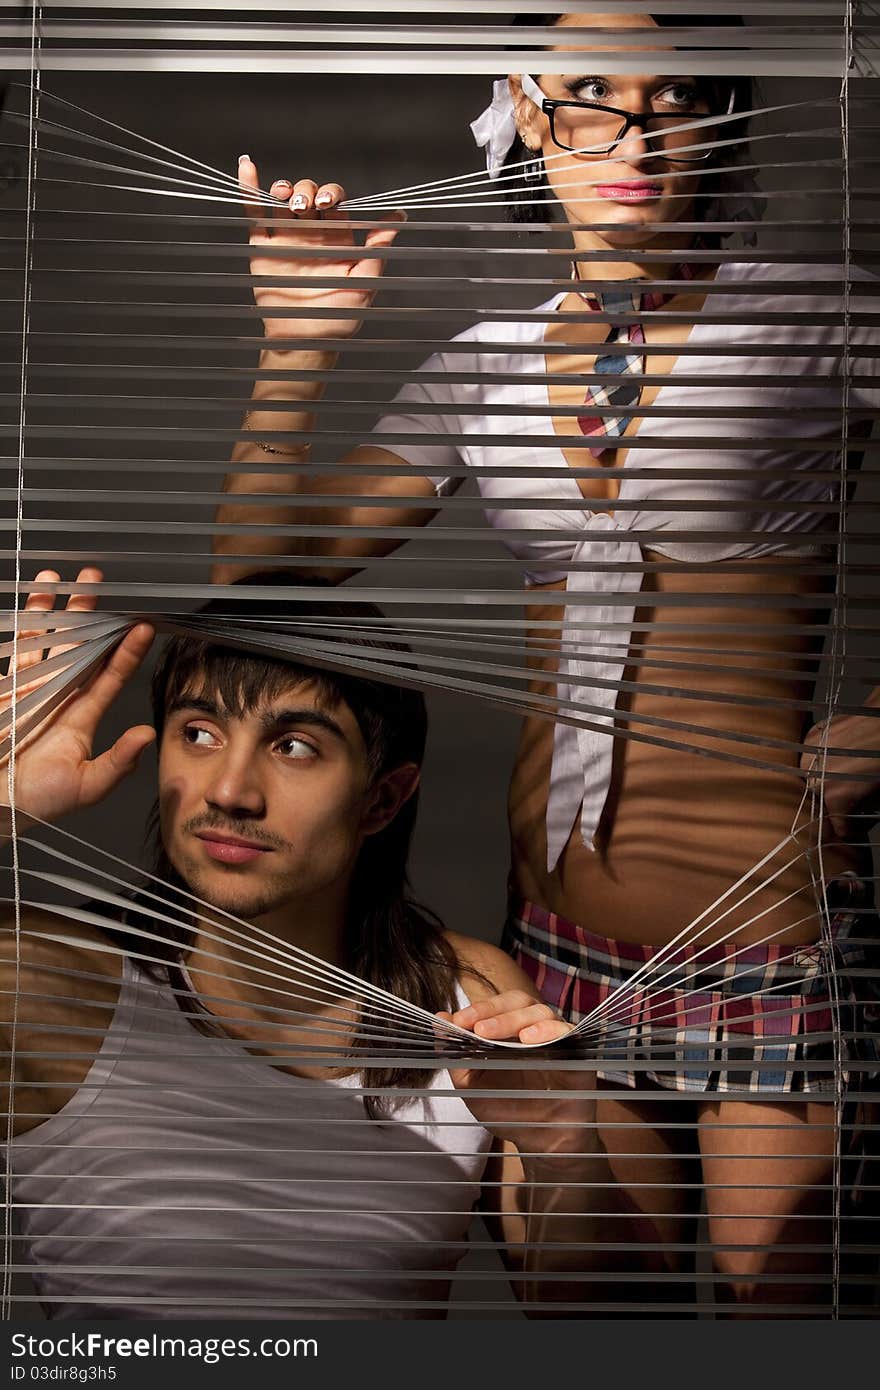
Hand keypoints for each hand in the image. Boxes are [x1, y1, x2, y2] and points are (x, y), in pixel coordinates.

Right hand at [0, 568, 155, 823]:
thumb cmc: (41, 801)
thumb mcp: (87, 786)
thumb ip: (117, 762)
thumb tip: (146, 735)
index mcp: (82, 716)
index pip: (110, 676)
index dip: (126, 651)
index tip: (143, 626)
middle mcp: (59, 696)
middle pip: (79, 646)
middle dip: (88, 613)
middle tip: (97, 581)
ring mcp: (30, 690)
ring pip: (44, 641)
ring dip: (51, 609)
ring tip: (56, 577)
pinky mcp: (5, 690)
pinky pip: (14, 652)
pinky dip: (20, 627)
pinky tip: (26, 601)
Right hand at [238, 158, 404, 343]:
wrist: (305, 341)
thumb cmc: (338, 317)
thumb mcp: (364, 281)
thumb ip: (377, 247)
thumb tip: (399, 217)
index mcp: (338, 238)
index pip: (336, 202)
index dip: (332, 194)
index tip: (328, 203)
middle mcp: (312, 233)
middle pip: (309, 194)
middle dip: (308, 191)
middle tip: (307, 207)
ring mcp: (287, 237)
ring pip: (284, 200)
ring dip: (285, 189)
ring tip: (288, 198)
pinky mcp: (263, 246)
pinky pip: (255, 213)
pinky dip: (250, 189)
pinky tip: (247, 165)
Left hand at [437, 991, 590, 1156]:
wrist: (540, 1142)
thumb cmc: (507, 1109)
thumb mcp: (472, 1086)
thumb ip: (456, 1055)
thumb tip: (439, 1021)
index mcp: (510, 1031)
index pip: (496, 1006)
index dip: (478, 1009)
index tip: (457, 1022)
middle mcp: (534, 1028)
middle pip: (519, 1001)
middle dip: (494, 1011)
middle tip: (474, 1027)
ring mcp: (557, 1039)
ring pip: (542, 1011)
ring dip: (515, 1020)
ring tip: (493, 1034)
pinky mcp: (577, 1054)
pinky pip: (568, 1032)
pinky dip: (549, 1030)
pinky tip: (531, 1040)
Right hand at [801, 709, 879, 840]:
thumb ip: (864, 810)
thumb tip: (858, 818)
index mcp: (836, 797)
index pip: (838, 829)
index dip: (852, 827)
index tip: (860, 821)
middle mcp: (816, 779)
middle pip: (821, 806)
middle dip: (837, 806)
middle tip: (855, 798)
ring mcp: (809, 757)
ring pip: (812, 782)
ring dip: (826, 783)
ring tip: (846, 775)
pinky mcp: (809, 738)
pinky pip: (811, 759)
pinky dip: (822, 762)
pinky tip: (837, 757)